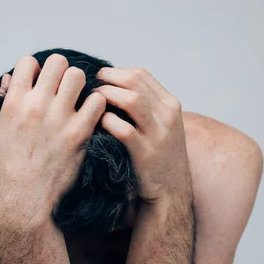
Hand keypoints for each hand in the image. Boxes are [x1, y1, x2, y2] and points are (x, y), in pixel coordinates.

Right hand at [0, 54, 105, 226]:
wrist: (26, 198)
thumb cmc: (7, 168)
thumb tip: (6, 79)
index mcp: (14, 103)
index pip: (28, 61)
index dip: (35, 69)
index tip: (39, 82)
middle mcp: (37, 105)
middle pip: (57, 62)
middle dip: (60, 72)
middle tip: (62, 88)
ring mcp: (59, 118)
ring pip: (79, 76)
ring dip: (79, 85)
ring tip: (77, 99)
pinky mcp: (79, 132)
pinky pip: (97, 101)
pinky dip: (96, 104)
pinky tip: (90, 114)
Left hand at [95, 68, 191, 204]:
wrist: (172, 190)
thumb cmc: (159, 155)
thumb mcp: (162, 124)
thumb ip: (146, 105)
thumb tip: (114, 84)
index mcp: (170, 104)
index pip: (141, 75)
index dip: (116, 72)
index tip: (101, 79)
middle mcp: (167, 116)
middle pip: (134, 82)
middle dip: (108, 79)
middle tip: (91, 86)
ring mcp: (158, 134)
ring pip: (131, 100)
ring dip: (106, 96)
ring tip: (92, 102)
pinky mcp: (146, 154)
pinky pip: (123, 130)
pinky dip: (107, 122)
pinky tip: (98, 123)